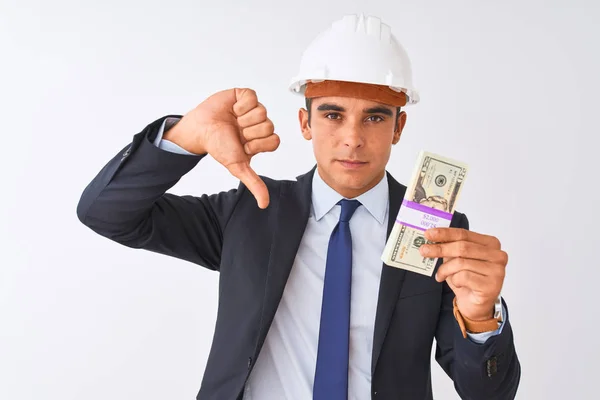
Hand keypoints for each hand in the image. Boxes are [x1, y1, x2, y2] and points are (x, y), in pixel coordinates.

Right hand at [165, 88, 279, 208]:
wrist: (199, 129)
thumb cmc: (218, 146)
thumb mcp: (237, 166)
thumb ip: (254, 183)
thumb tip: (264, 204)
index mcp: (261, 140)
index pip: (274, 141)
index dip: (258, 144)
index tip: (244, 145)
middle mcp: (260, 124)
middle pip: (269, 126)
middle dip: (248, 131)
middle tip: (237, 132)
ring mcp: (254, 109)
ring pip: (262, 112)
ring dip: (243, 118)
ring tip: (233, 121)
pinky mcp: (246, 95)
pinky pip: (253, 97)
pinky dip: (240, 105)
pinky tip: (232, 109)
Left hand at [419, 228, 507, 320]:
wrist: (475, 305)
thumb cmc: (468, 280)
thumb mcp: (457, 259)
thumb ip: (450, 247)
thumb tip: (431, 237)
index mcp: (490, 243)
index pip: (464, 234)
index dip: (444, 233)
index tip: (429, 234)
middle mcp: (497, 255)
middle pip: (462, 247)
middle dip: (440, 249)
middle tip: (424, 251)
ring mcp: (497, 271)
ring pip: (461, 263)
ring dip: (445, 269)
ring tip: (440, 275)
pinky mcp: (492, 285)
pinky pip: (464, 277)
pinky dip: (454, 280)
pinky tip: (456, 284)